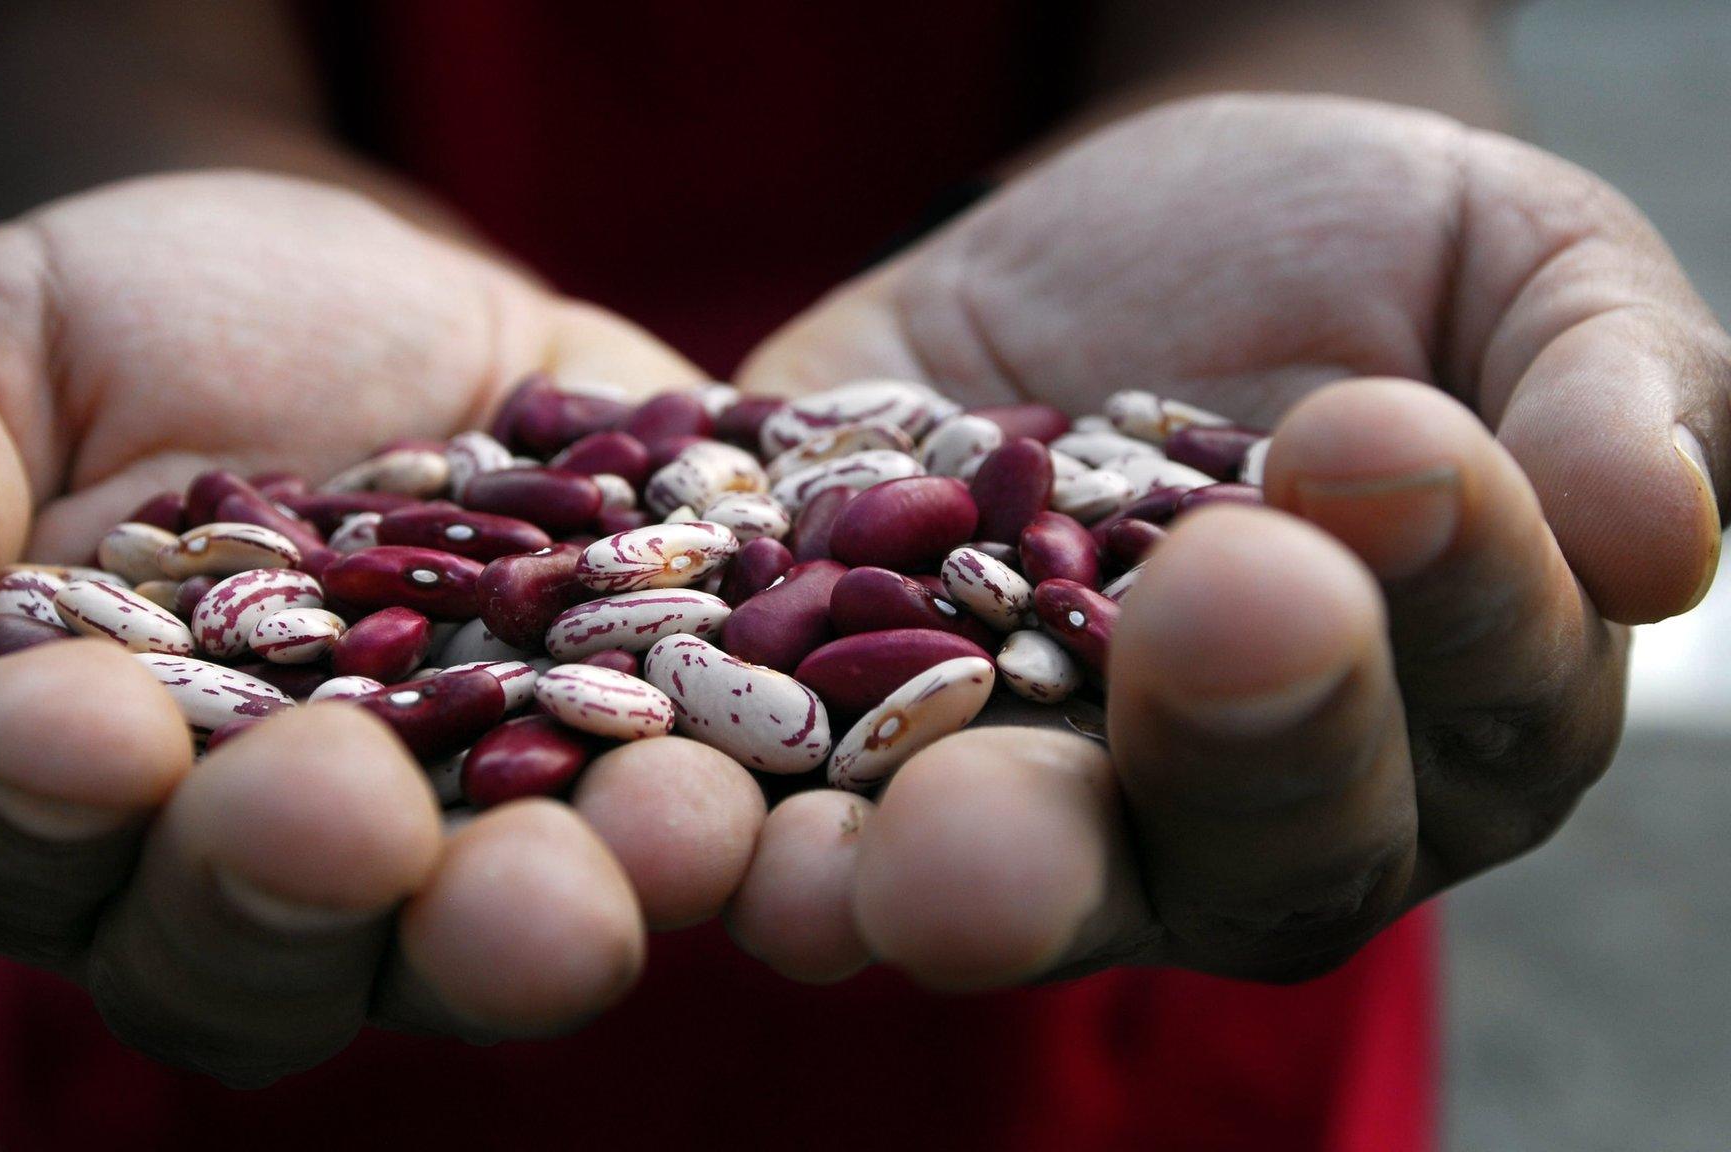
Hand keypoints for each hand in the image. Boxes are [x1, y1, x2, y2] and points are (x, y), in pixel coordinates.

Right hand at [0, 172, 766, 1080]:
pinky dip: (704, 822)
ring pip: (467, 931)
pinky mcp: (621, 753)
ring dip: (537, 911)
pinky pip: (660, 815)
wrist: (336, 282)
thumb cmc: (113, 329)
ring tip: (615, 849)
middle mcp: (254, 854)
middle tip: (342, 819)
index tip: (80, 729)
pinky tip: (740, 794)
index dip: (38, 805)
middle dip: (292, 893)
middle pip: (250, 946)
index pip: (20, 841)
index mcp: (62, 784)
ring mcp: (453, 824)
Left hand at [728, 95, 1728, 985]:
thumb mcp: (1527, 276)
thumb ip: (1608, 395)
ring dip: (950, 872)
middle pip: (1235, 842)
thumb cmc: (1376, 260)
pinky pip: (785, 791)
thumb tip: (1659, 535)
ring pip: (1002, 868)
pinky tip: (688, 803)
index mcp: (1442, 713)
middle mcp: (1229, 794)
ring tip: (898, 858)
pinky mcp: (826, 712)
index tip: (1387, 449)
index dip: (1447, 593)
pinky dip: (737, 806)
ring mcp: (1017, 772)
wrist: (1138, 234)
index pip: (1464, 697)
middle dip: (1215, 756)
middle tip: (1202, 634)